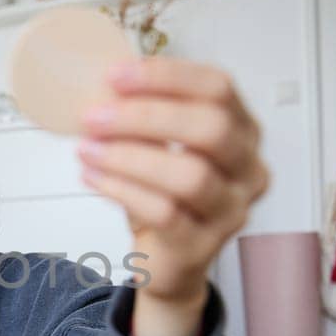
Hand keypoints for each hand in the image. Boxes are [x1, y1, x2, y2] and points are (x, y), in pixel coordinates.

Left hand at [76, 58, 268, 335]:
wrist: (166, 259)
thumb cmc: (164, 193)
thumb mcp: (162, 144)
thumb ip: (146, 112)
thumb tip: (104, 81)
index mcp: (243, 130)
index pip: (218, 88)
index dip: (167, 76)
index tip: (115, 75)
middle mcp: (248, 169)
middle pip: (211, 128)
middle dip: (145, 117)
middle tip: (94, 116)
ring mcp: (231, 211)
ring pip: (190, 175)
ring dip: (128, 157)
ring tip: (87, 149)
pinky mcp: (202, 246)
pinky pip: (165, 213)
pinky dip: (122, 190)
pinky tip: (92, 177)